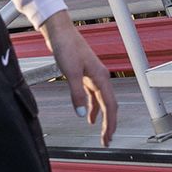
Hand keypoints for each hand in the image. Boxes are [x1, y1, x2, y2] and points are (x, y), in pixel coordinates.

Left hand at [41, 14, 115, 144]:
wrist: (60, 31)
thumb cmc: (66, 47)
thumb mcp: (70, 72)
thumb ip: (77, 94)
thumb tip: (83, 114)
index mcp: (101, 77)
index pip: (110, 105)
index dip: (110, 123)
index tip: (108, 137)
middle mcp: (101, 77)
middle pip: (109, 105)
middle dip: (110, 123)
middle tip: (106, 140)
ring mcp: (94, 76)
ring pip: (103, 101)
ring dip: (103, 117)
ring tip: (101, 132)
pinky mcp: (85, 75)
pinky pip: (94, 95)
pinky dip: (93, 107)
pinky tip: (89, 116)